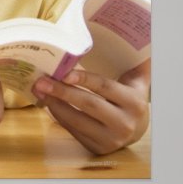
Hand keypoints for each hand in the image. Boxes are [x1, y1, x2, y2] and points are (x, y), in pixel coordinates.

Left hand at [32, 60, 150, 154]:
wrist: (135, 129)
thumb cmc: (128, 97)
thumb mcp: (135, 80)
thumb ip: (135, 62)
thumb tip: (143, 35)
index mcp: (134, 102)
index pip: (105, 87)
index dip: (84, 79)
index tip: (64, 73)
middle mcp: (125, 123)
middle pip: (88, 104)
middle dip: (62, 91)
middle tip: (41, 81)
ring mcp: (111, 139)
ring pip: (77, 120)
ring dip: (54, 104)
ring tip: (40, 90)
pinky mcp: (97, 148)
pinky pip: (72, 130)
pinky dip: (58, 116)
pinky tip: (48, 103)